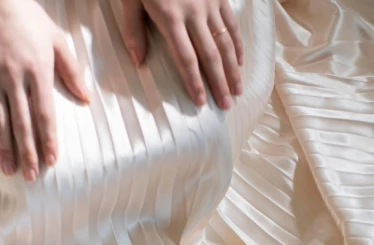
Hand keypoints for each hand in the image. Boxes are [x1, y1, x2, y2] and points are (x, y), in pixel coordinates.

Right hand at [0, 0, 88, 180]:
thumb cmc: (27, 19)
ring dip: (4, 148)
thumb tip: (86, 99)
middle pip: (22, 123)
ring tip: (9, 170)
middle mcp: (14, 78)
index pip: (45, 114)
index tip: (52, 160)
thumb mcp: (56, 39)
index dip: (49, 139)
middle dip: (28, 152)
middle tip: (32, 177)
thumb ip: (71, 71)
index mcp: (38, 71)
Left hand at [122, 0, 242, 110]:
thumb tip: (138, 62)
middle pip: (209, 55)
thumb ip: (133, 30)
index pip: (186, 58)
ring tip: (237, 91)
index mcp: (171, 17)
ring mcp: (209, 4)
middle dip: (219, 83)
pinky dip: (236, 45)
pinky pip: (231, 24)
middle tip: (226, 106)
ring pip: (224, 42)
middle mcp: (194, 13)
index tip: (201, 102)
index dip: (194, 82)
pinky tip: (239, 63)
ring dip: (232, 69)